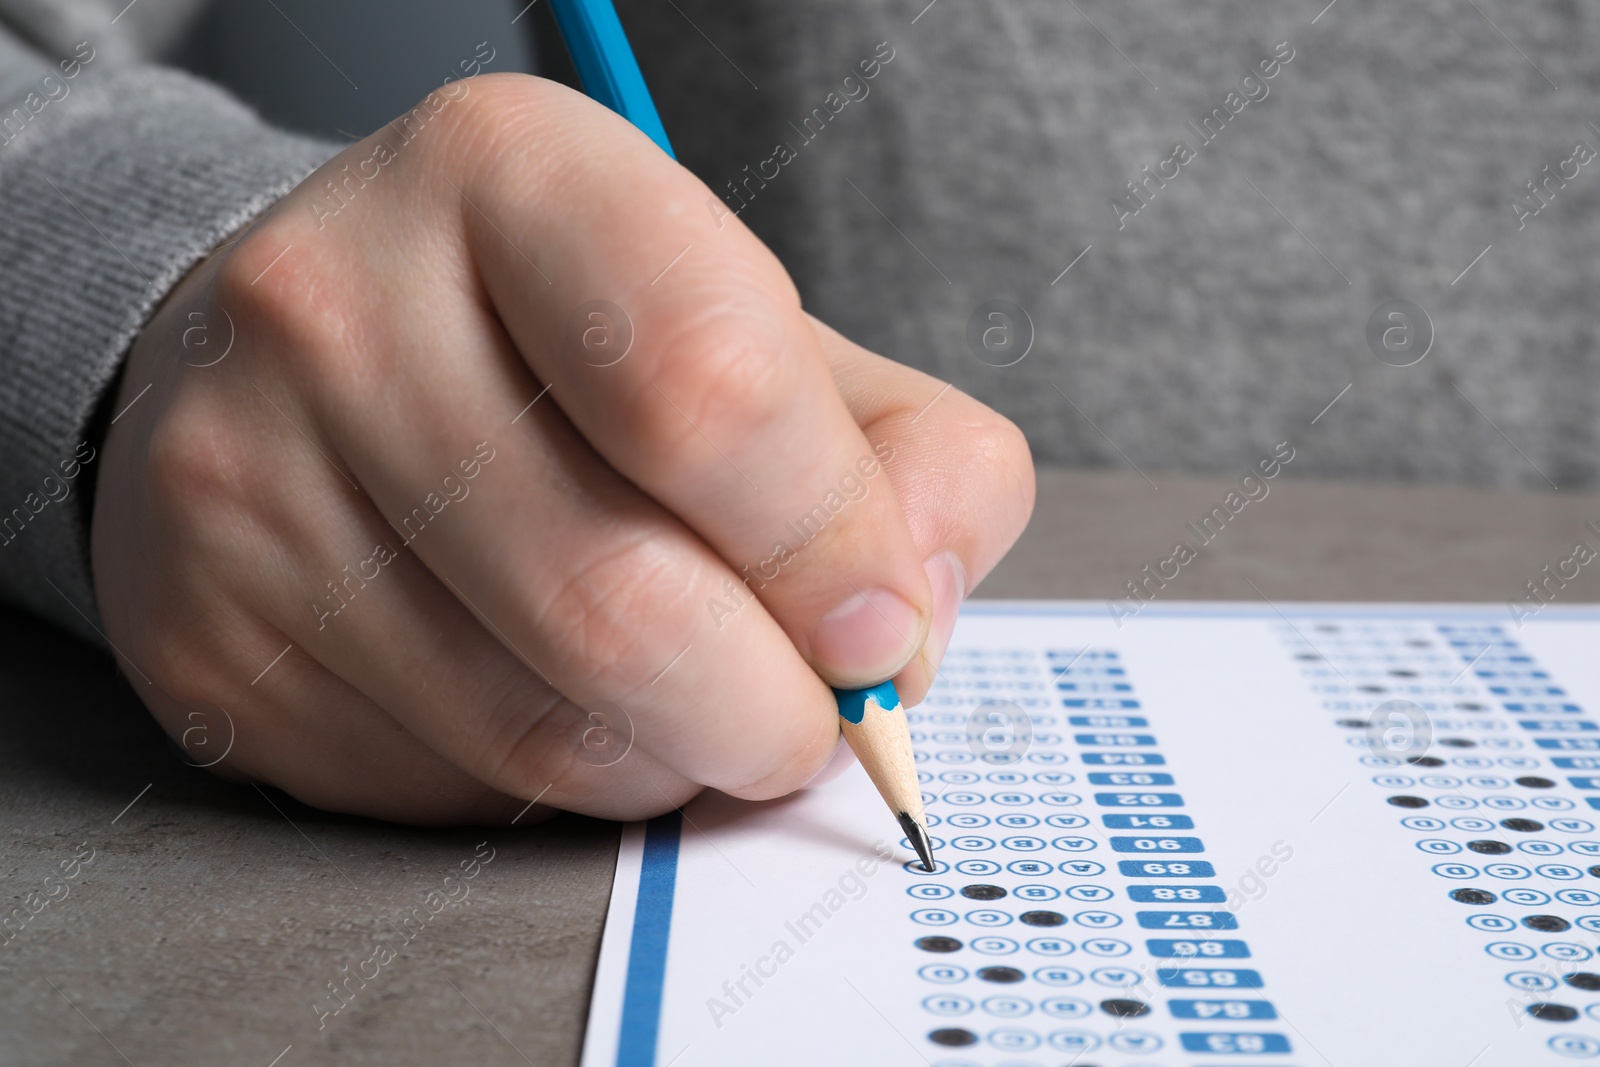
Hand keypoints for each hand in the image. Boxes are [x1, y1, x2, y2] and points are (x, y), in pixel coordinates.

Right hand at [92, 73, 1034, 823]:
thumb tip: (909, 625)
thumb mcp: (761, 329)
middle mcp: (340, 308)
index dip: (834, 546)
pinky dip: (562, 784)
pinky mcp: (214, 638)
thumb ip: (903, 453)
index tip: (884, 625)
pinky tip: (567, 701)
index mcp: (508, 175)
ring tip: (694, 699)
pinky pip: (451, 791)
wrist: (304, 363)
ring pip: (540, 726)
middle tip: (809, 710)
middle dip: (770, 709)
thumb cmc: (567, 348)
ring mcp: (249, 481)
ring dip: (674, 757)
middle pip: (621, 600)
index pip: (711, 386)